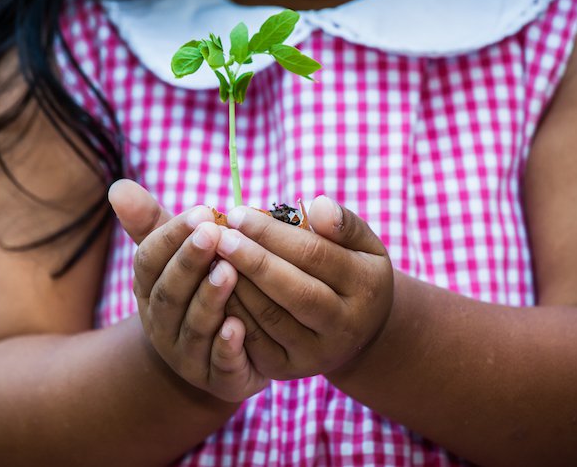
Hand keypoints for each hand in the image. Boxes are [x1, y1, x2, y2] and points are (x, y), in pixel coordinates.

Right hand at [109, 180, 267, 401]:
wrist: (211, 362)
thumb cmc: (196, 294)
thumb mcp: (175, 260)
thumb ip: (153, 225)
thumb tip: (118, 186)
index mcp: (149, 291)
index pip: (149, 260)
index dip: (172, 236)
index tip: (202, 211)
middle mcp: (161, 324)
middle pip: (169, 292)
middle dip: (189, 261)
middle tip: (213, 232)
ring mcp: (187, 355)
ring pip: (194, 326)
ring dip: (209, 298)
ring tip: (229, 271)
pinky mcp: (217, 380)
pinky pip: (218, 364)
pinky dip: (225, 346)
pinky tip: (237, 327)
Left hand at [215, 196, 393, 379]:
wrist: (355, 333)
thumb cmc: (351, 272)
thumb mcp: (361, 245)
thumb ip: (342, 223)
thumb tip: (317, 205)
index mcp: (366, 287)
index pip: (315, 255)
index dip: (272, 234)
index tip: (237, 214)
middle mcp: (344, 326)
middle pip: (294, 291)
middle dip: (252, 261)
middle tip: (218, 236)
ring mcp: (317, 354)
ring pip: (270, 319)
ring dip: (236, 286)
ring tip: (209, 257)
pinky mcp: (288, 370)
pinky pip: (253, 342)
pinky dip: (230, 314)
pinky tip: (211, 288)